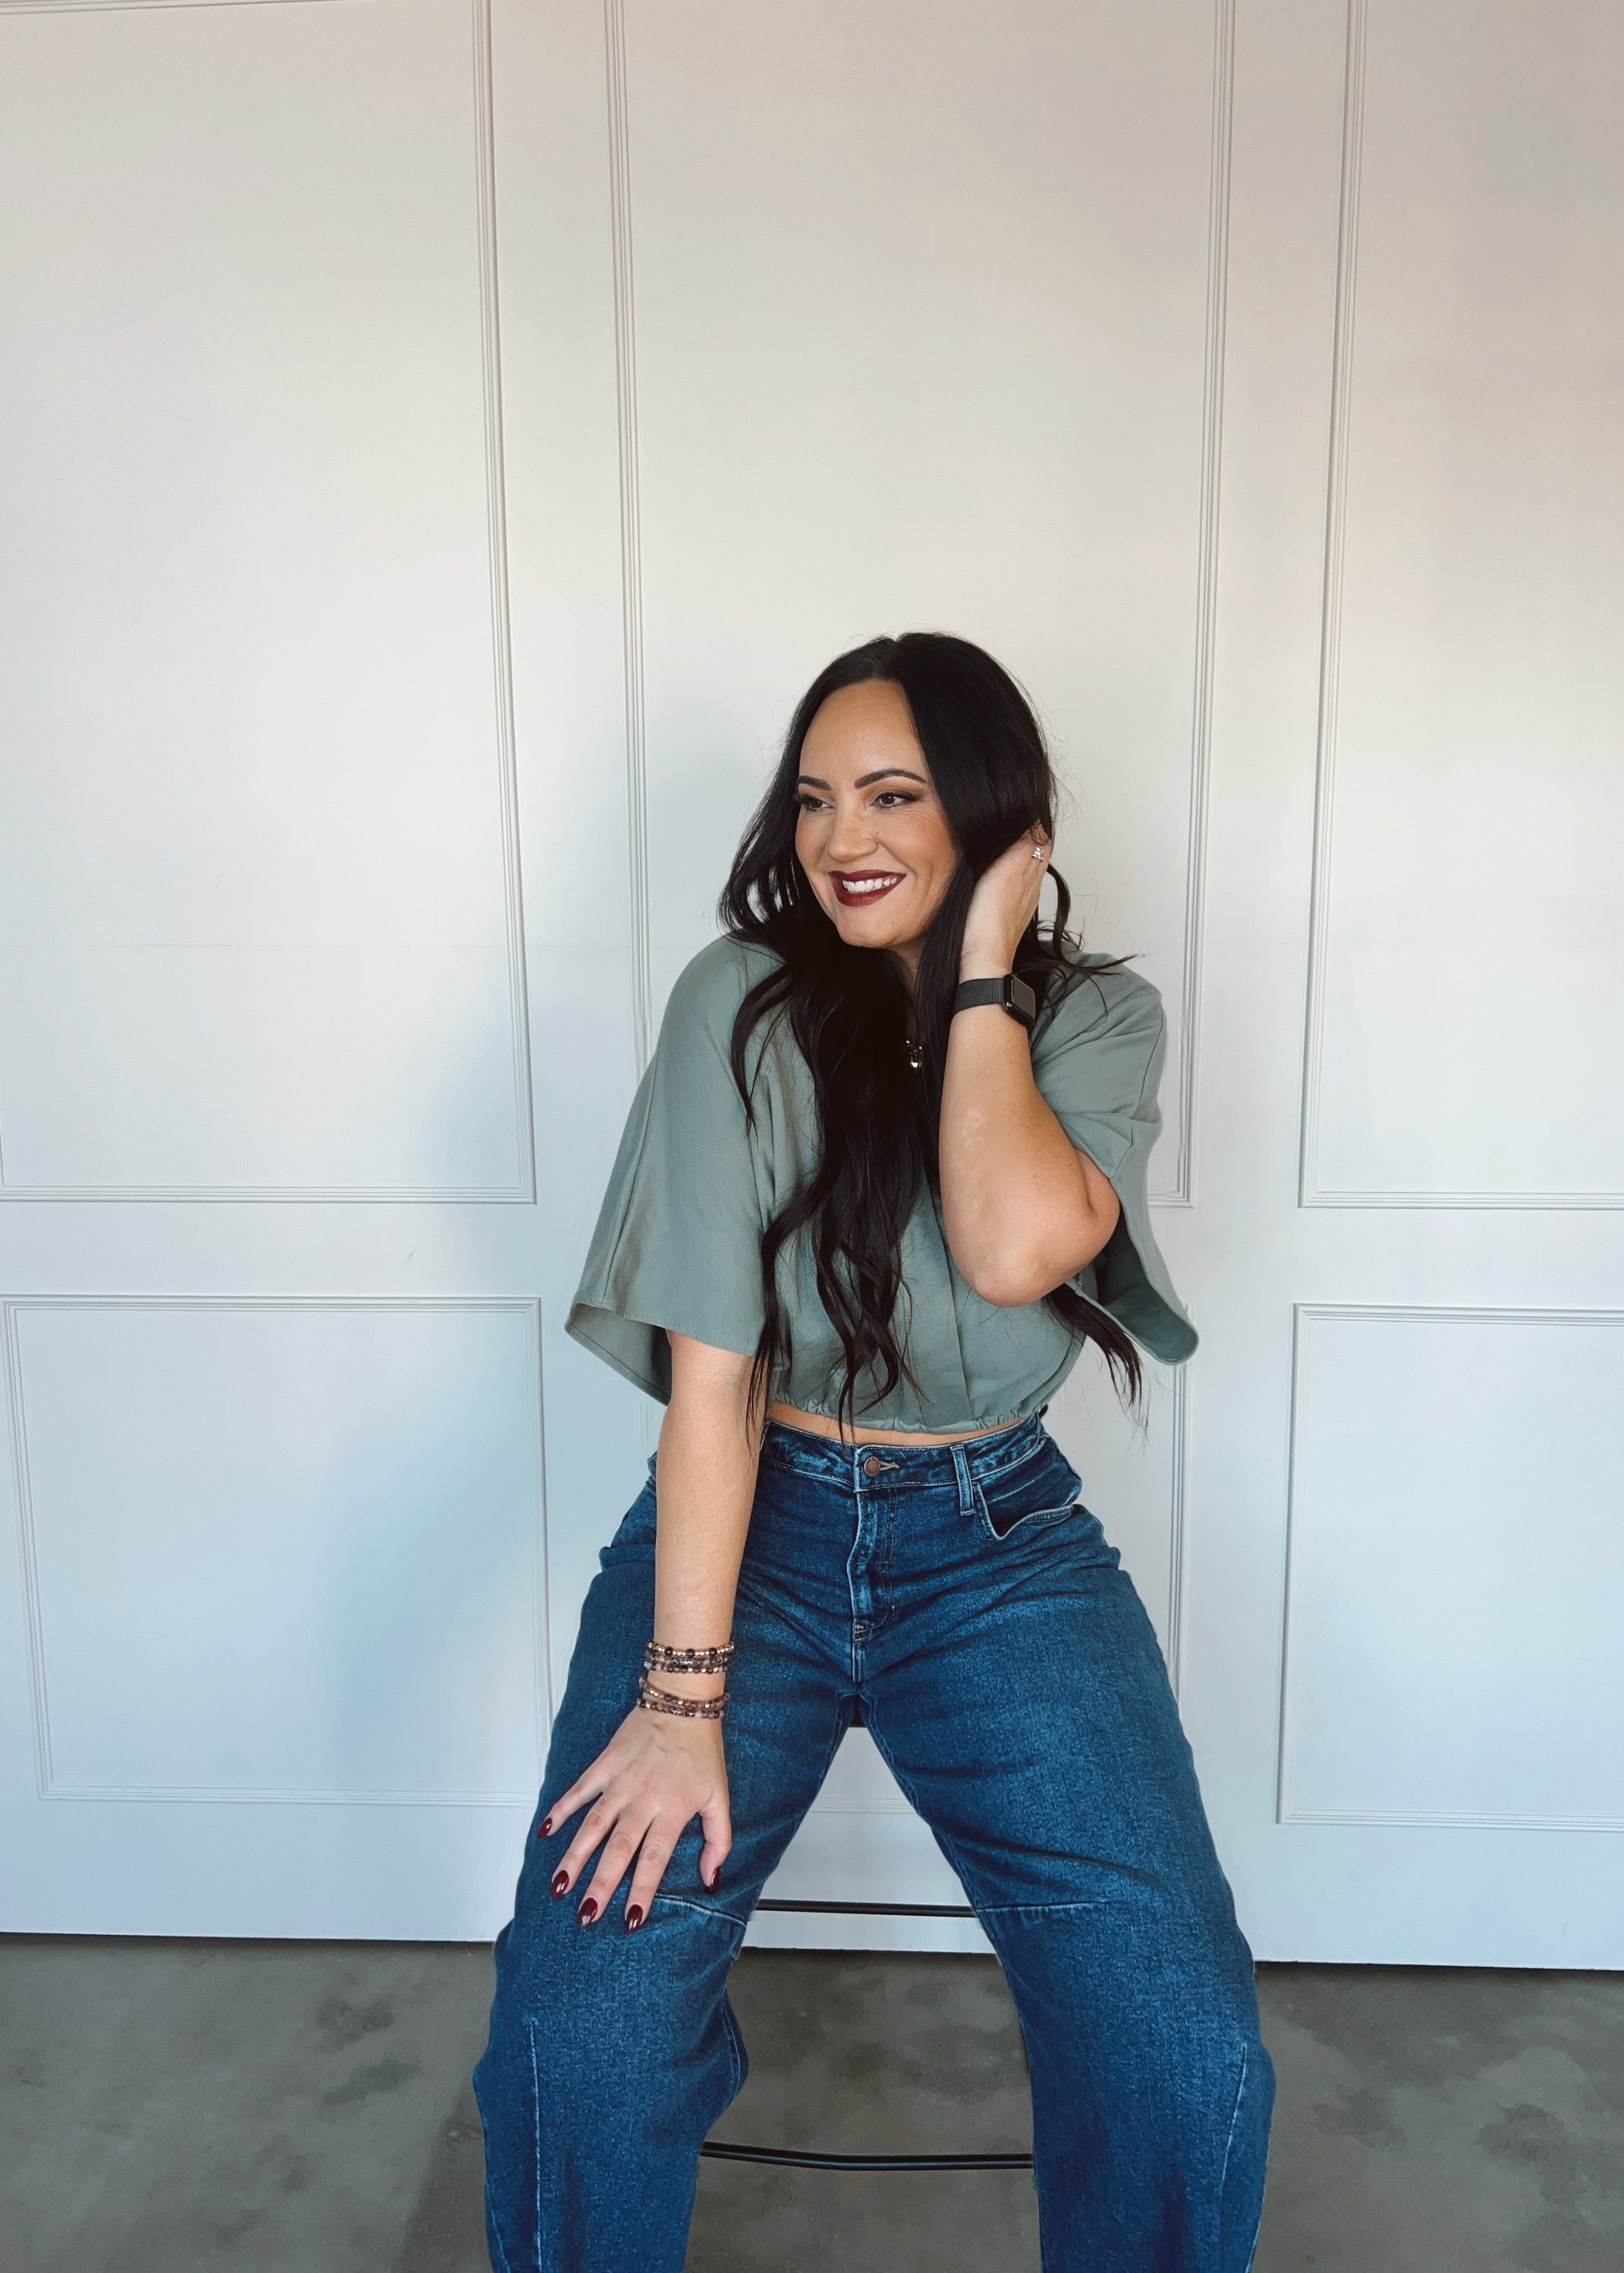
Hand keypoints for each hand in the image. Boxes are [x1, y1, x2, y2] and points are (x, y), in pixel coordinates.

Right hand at [539, 1704, 731, 1929]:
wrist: (683, 1701)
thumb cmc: (703, 1749)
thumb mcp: (720, 1796)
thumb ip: (719, 1840)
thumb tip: (711, 1879)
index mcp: (673, 1810)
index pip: (654, 1858)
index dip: (642, 1889)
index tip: (631, 1918)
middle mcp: (643, 1798)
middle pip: (618, 1848)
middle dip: (601, 1883)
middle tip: (586, 1914)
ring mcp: (620, 1781)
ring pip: (592, 1824)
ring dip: (575, 1856)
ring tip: (560, 1886)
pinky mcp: (605, 1763)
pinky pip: (579, 1790)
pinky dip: (561, 1809)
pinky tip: (546, 1831)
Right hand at [960, 825, 1050, 977]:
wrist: (983, 960)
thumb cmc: (989, 921)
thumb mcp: (1007, 874)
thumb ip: (1022, 848)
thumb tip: (1037, 821)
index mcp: (1031, 875)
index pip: (1043, 842)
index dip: (1037, 825)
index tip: (1027, 809)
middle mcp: (1030, 889)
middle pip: (1038, 856)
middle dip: (1033, 837)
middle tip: (1022, 821)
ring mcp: (1020, 905)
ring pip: (1029, 873)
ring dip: (1024, 856)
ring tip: (1013, 842)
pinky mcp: (1008, 917)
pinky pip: (1017, 889)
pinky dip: (1015, 875)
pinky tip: (1004, 876)